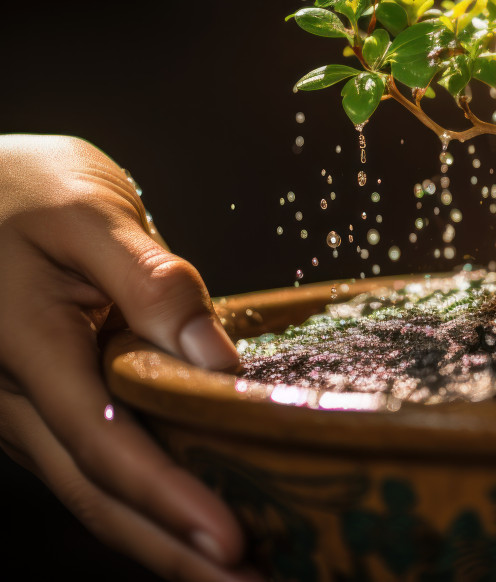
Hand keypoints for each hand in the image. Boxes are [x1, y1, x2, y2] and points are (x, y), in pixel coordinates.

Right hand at [0, 135, 254, 580]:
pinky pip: (90, 468)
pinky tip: (192, 521)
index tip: (231, 543)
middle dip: (173, 552)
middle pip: (99, 496)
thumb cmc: (22, 189)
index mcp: (32, 349)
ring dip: (160, 541)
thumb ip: (151, 281)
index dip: (168, 501)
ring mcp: (26, 410)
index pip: (107, 446)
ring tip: (237, 574)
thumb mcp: (89, 212)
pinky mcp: (42, 407)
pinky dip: (143, 505)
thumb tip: (218, 361)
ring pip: (90, 493)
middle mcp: (20, 399)